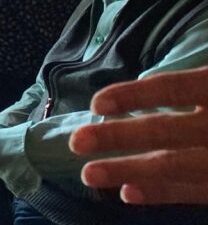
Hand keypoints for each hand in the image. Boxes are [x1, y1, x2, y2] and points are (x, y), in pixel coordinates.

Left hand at [71, 66, 207, 204]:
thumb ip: (190, 80)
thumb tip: (148, 78)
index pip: (171, 89)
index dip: (133, 95)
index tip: (96, 104)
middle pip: (165, 131)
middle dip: (118, 137)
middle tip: (76, 143)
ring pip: (174, 166)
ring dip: (128, 170)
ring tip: (89, 175)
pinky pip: (195, 193)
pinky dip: (161, 193)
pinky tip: (127, 192)